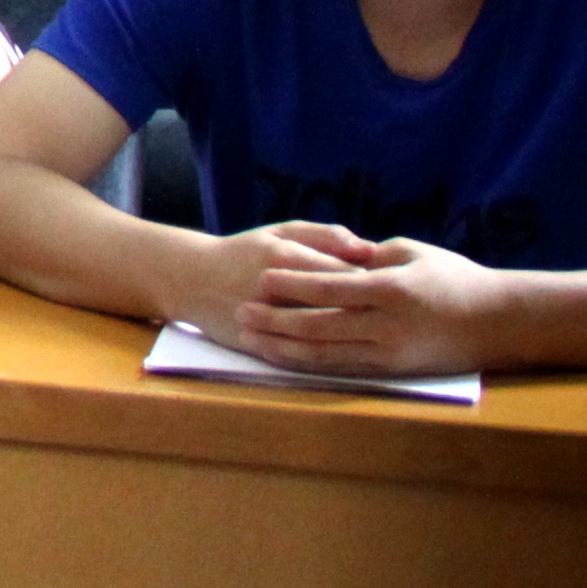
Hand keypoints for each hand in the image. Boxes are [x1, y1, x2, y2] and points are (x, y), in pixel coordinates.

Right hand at [164, 221, 384, 354]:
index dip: (377, 285)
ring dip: (353, 337)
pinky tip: (348, 353)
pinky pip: (302, 356)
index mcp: (285, 257)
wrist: (190, 279)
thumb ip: (326, 235)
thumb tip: (369, 249)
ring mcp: (266, 320)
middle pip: (339, 306)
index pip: (346, 274)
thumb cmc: (244, 251)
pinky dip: (328, 355)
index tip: (396, 289)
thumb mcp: (281, 231)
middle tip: (394, 316)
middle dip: (371, 313)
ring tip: (374, 333)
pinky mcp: (259, 345)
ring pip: (324, 335)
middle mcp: (276, 289)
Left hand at [216, 224, 511, 377]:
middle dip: (276, 319)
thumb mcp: (413, 253)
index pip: (332, 289)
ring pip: (326, 353)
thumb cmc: (456, 278)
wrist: (499, 323)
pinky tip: (285, 358)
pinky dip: (309, 363)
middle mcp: (388, 326)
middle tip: (240, 310)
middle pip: (320, 325)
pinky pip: (343, 368)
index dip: (294, 284)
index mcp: (392, 290)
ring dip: (284, 346)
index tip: (262, 276)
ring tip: (250, 338)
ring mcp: (390, 352)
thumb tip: (334, 255)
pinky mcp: (392, 370)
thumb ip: (370, 256)